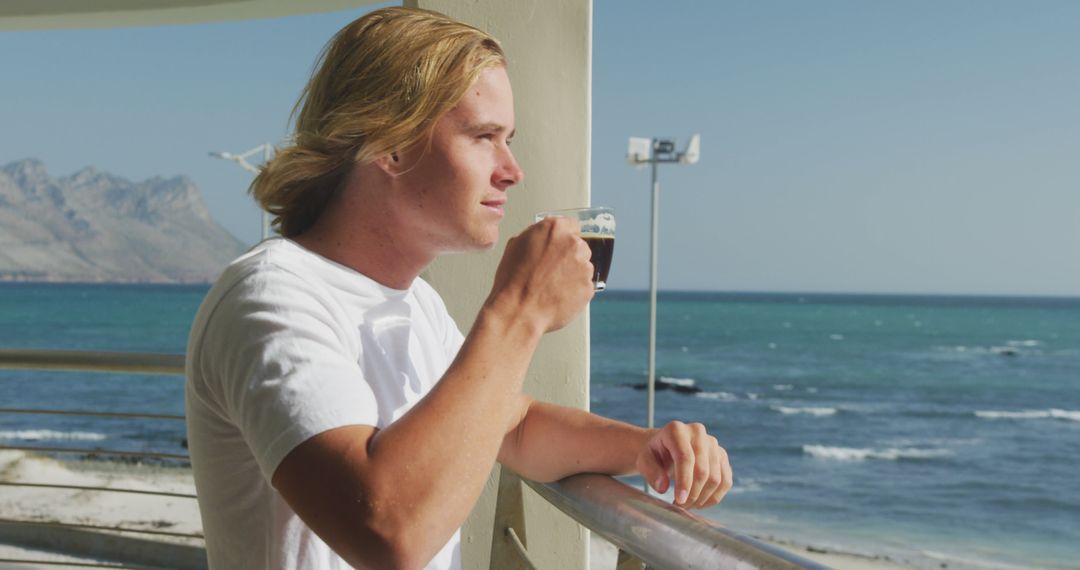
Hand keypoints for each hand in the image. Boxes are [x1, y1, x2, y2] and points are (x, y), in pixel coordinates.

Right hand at [485, 216, 594, 332]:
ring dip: (572, 274)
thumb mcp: (515, 246)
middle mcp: (573, 244)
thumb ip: (535, 236)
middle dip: (568, 256)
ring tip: (552, 286)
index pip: (571, 225)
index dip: (562, 238)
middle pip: (579, 246)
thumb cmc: (512, 282)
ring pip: (583, 267)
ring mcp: (584, 266)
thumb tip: (540, 238)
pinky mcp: (589, 287)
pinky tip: (557, 296)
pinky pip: (584, 286)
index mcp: (554, 229)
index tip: (558, 246)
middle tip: (551, 270)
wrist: (518, 311)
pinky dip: (575, 291)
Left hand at [635, 421, 731, 508]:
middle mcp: (698, 432)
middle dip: (692, 494)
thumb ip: (650, 472)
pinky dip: (715, 497)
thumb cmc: (654, 454)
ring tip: (688, 504)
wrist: (665, 447)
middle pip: (702, 470)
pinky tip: (700, 503)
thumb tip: (663, 487)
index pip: (685, 458)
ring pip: (716, 478)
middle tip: (680, 506)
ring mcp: (713, 444)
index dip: (684, 482)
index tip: (679, 501)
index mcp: (676, 430)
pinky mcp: (722, 456)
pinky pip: (725, 481)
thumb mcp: (644, 461)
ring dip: (703, 498)